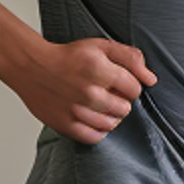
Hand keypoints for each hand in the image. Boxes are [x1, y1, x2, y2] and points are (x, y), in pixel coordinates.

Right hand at [15, 36, 157, 143]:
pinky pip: (94, 137)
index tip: (119, 83)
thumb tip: (151, 79)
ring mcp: (76, 110)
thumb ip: (130, 58)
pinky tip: (93, 118)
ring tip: (100, 106)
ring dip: (110, 116)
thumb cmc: (67, 57)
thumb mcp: (100, 46)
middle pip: (125, 109)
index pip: (134, 89)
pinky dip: (98, 130)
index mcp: (98, 69)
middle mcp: (88, 91)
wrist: (32, 67)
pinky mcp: (65, 125)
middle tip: (107, 93)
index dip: (130, 86)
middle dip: (121, 101)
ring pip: (111, 124)